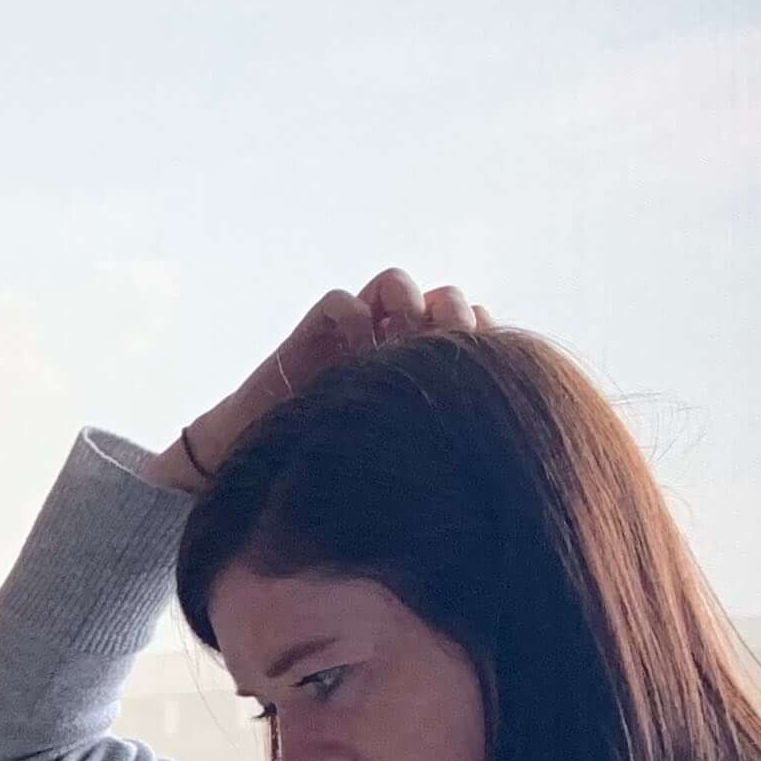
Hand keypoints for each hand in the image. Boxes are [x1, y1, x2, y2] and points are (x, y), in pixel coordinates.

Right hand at [153, 266, 489, 495]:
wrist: (265, 476)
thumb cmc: (339, 473)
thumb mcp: (403, 452)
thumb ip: (441, 431)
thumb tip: (496, 433)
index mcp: (429, 373)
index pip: (475, 329)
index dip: (484, 337)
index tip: (483, 364)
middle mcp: (397, 347)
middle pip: (444, 299)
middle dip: (450, 317)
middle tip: (446, 348)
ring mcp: (356, 337)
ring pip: (396, 285)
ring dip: (406, 304)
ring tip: (400, 343)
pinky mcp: (315, 335)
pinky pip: (343, 301)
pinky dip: (353, 317)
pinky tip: (352, 354)